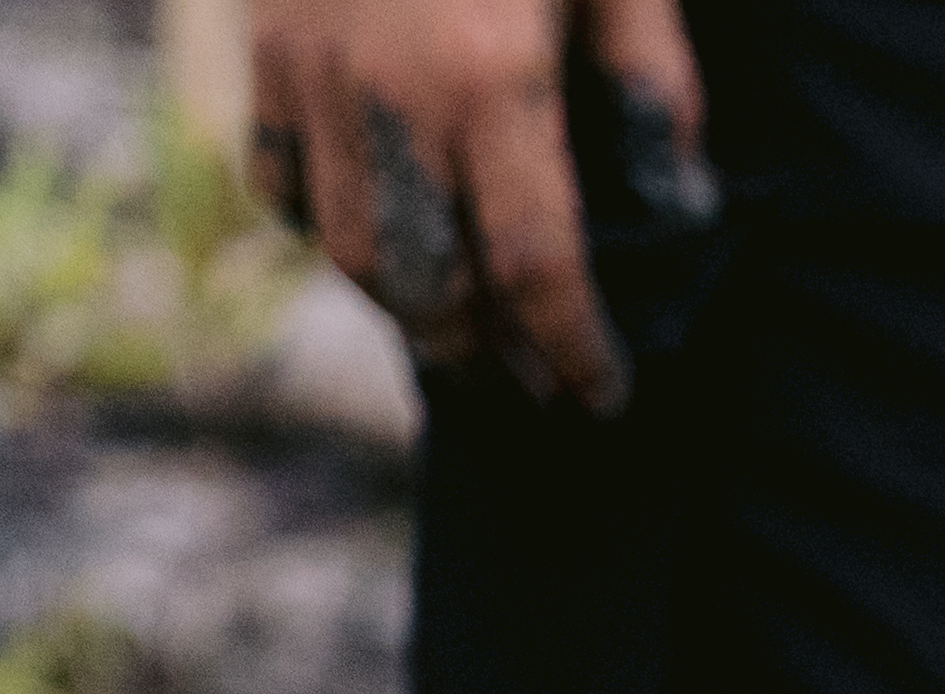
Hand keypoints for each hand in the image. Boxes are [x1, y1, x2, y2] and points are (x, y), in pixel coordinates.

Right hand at [252, 0, 698, 411]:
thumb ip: (651, 89)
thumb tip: (681, 214)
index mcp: (495, 80)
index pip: (536, 268)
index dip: (573, 348)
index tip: (607, 392)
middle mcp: (392, 100)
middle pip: (429, 286)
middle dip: (486, 353)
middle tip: (535, 378)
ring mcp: (312, 77)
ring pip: (346, 249)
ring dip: (409, 308)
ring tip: (463, 331)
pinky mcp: (263, 49)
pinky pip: (281, 182)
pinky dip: (326, 228)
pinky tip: (377, 239)